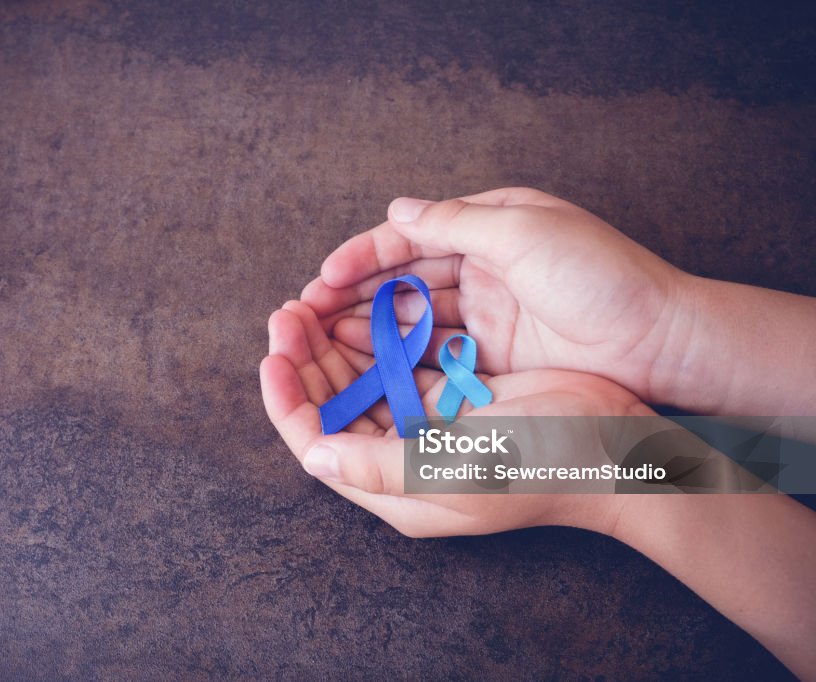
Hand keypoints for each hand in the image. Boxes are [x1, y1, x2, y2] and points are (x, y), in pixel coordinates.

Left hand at [260, 299, 649, 537]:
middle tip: (287, 313)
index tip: (272, 354)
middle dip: (305, 360)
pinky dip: (376, 337)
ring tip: (310, 305)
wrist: (611, 448)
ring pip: (361, 380)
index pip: (317, 442)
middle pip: (333, 405)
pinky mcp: (454, 396)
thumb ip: (380, 466)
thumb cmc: (536, 466)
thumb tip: (312, 455)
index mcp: (394, 486)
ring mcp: (427, 425)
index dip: (288, 400)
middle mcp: (402, 457)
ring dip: (333, 344)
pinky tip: (360, 308)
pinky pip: (399, 364)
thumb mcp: (454, 473)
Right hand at [301, 188, 691, 405]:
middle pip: (404, 279)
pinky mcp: (495, 357)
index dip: (363, 255)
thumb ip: (455, 221)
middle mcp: (484, 269)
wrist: (659, 343)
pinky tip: (366, 364)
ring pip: (413, 319)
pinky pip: (436, 353)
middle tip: (308, 314)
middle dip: (354, 294)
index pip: (411, 236)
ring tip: (324, 341)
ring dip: (369, 327)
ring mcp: (488, 316)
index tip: (323, 278)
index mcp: (491, 227)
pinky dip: (400, 356)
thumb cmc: (599, 277)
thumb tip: (396, 209)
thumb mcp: (525, 232)